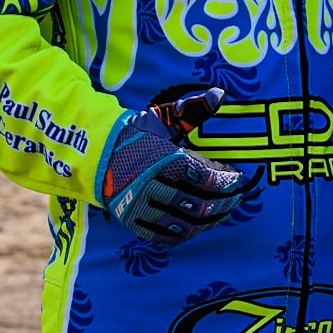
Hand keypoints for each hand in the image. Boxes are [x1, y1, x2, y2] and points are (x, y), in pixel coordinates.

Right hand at [102, 87, 249, 245]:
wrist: (96, 154)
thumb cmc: (136, 135)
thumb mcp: (162, 120)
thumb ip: (192, 110)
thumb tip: (220, 95)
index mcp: (161, 158)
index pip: (202, 176)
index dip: (224, 181)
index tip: (237, 179)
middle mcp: (150, 185)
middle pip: (195, 204)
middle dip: (221, 204)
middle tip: (234, 200)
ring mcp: (140, 206)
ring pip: (182, 225)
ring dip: (206, 223)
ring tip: (220, 215)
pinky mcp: (132, 221)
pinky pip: (163, 237)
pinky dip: (184, 235)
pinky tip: (196, 227)